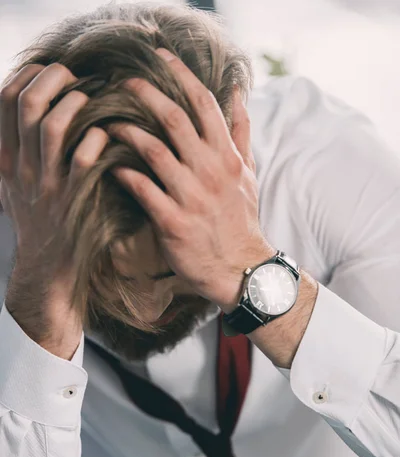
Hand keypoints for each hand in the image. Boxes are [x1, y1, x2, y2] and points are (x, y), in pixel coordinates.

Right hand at [0, 63, 107, 264]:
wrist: (46, 268)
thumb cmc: (37, 220)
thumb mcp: (13, 184)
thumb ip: (16, 149)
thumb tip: (30, 106)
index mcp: (6, 157)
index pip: (4, 99)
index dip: (28, 74)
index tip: (49, 71)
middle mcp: (21, 167)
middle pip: (27, 105)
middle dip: (53, 79)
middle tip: (75, 78)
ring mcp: (46, 184)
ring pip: (52, 126)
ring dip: (76, 105)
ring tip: (92, 102)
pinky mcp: (73, 200)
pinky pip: (83, 159)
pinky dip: (96, 139)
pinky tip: (105, 136)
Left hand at [110, 49, 273, 309]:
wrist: (239, 267)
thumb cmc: (240, 218)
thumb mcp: (247, 173)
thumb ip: (241, 133)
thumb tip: (238, 94)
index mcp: (226, 155)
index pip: (203, 104)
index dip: (180, 75)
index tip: (159, 56)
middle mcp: (209, 170)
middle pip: (172, 118)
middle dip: (143, 93)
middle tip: (120, 83)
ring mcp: (191, 195)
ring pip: (152, 150)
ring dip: (126, 132)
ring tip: (106, 124)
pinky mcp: (172, 221)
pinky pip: (141, 189)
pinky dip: (122, 174)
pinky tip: (109, 167)